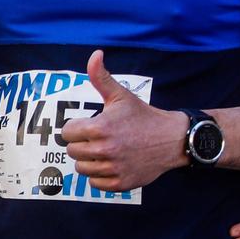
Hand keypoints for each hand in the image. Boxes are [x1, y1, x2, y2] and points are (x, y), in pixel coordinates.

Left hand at [60, 50, 183, 191]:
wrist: (172, 139)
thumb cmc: (143, 116)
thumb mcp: (121, 95)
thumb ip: (100, 76)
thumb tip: (95, 54)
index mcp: (100, 127)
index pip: (67, 133)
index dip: (76, 128)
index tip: (89, 126)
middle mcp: (105, 149)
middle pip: (72, 151)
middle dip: (82, 144)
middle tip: (98, 139)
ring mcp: (113, 168)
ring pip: (82, 168)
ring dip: (89, 160)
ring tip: (105, 151)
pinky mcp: (121, 183)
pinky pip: (95, 184)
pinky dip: (100, 176)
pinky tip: (112, 164)